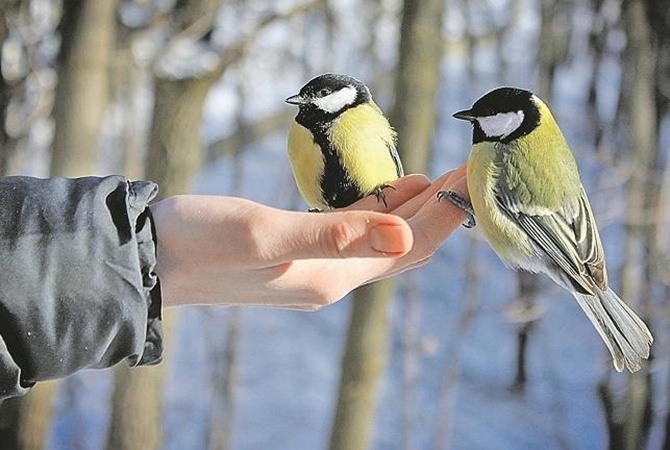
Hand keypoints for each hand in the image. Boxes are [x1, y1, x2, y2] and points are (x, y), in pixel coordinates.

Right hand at [151, 166, 467, 309]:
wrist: (151, 259)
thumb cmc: (200, 243)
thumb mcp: (264, 234)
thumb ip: (335, 235)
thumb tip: (403, 236)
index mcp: (331, 276)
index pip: (408, 248)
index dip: (445, 217)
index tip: (470, 181)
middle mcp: (330, 278)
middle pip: (401, 247)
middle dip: (437, 213)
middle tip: (464, 175)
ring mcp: (313, 268)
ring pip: (380, 242)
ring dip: (411, 212)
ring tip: (437, 180)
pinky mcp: (296, 254)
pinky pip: (353, 236)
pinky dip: (378, 213)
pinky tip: (388, 193)